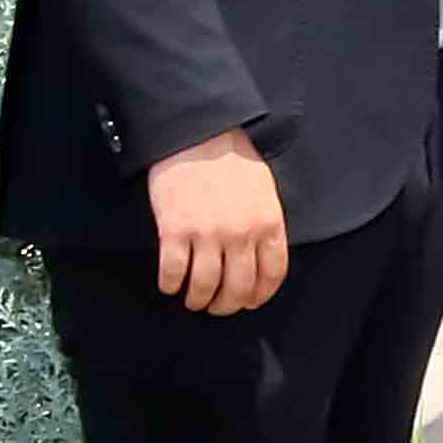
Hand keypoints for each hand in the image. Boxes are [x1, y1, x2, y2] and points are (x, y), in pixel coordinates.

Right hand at [149, 131, 288, 314]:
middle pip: (238, 288)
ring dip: (198, 300)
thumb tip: (260, 258)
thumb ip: (265, 225)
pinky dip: (170, 284)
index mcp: (268, 223)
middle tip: (216, 306)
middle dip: (227, 305)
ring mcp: (208, 234)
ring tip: (193, 299)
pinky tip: (170, 284)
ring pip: (204, 287)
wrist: (198, 135)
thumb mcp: (264, 192)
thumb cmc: (232, 160)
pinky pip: (173, 272)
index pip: (272, 274)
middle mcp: (241, 234)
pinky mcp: (175, 231)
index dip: (259, 295)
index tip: (249, 302)